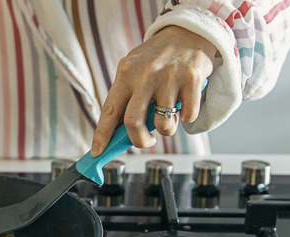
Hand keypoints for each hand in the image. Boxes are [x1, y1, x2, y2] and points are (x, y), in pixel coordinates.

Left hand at [91, 26, 216, 155]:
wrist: (188, 31)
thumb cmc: (158, 57)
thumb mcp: (135, 69)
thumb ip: (127, 97)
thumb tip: (117, 133)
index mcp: (126, 73)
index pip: (109, 110)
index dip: (102, 135)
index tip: (97, 152)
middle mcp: (146, 75)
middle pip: (133, 122)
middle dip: (139, 141)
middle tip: (145, 141)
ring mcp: (169, 77)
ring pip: (163, 124)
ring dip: (166, 129)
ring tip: (168, 116)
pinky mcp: (192, 80)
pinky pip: (187, 116)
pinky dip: (186, 117)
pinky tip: (184, 103)